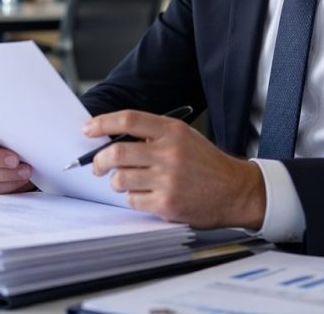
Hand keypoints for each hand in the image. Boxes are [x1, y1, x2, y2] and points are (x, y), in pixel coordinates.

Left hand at [84, 110, 265, 228]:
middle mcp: (169, 153)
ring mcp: (168, 179)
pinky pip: (132, 201)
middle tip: (97, 165)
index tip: (88, 129)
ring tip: (127, 181)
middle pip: (116, 152)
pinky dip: (133, 199)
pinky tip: (146, 195)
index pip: (128, 120)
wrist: (235, 191)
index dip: (102, 123)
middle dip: (98, 160)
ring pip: (120, 179)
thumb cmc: (205, 163)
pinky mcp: (167, 203)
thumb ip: (152, 135)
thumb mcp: (184, 137)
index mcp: (172, 131)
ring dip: (116, 181)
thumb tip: (110, 138)